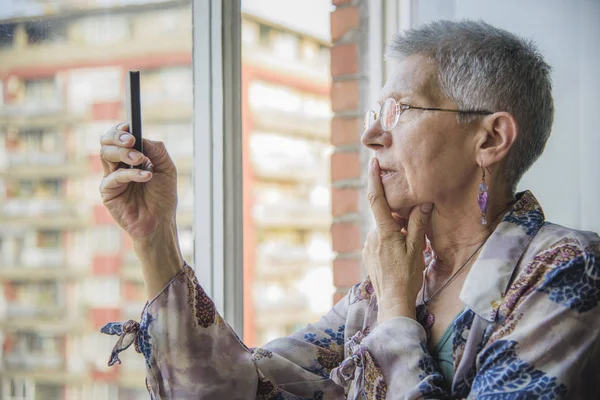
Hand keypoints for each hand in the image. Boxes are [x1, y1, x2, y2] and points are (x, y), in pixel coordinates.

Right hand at [99, 123, 177, 238]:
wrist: (160, 222)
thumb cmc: (163, 198)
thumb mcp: (167, 170)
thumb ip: (157, 151)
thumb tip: (143, 138)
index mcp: (131, 158)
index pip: (119, 138)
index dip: (120, 130)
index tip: (129, 126)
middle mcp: (118, 166)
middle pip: (106, 142)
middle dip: (117, 137)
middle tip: (131, 141)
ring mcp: (112, 178)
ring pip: (105, 154)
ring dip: (123, 152)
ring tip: (140, 159)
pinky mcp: (108, 192)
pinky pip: (113, 177)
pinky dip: (130, 174)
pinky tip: (146, 177)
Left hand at [362, 158, 432, 322]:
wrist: (393, 301)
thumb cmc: (407, 277)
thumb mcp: (416, 249)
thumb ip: (418, 224)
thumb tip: (423, 203)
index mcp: (384, 232)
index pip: (376, 200)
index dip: (374, 180)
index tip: (373, 163)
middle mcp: (372, 236)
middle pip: (384, 215)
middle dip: (397, 213)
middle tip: (412, 220)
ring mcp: (369, 246)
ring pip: (383, 228)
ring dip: (396, 228)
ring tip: (410, 244)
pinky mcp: (369, 254)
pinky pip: (380, 239)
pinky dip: (391, 238)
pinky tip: (401, 252)